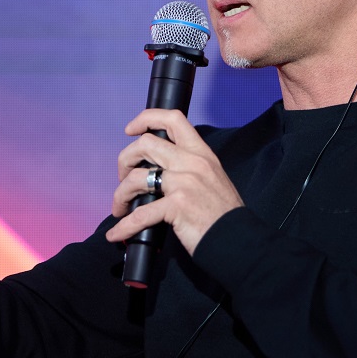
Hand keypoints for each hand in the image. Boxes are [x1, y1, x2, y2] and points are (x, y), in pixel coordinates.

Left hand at [107, 109, 243, 254]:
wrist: (238, 239)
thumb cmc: (223, 215)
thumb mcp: (212, 178)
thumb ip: (190, 168)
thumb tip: (160, 170)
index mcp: (201, 154)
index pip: (173, 119)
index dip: (147, 118)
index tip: (131, 130)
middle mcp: (192, 162)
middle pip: (145, 144)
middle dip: (125, 160)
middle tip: (123, 177)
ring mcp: (184, 183)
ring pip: (137, 176)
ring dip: (120, 194)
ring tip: (120, 208)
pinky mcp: (177, 205)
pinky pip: (140, 214)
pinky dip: (124, 226)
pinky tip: (118, 234)